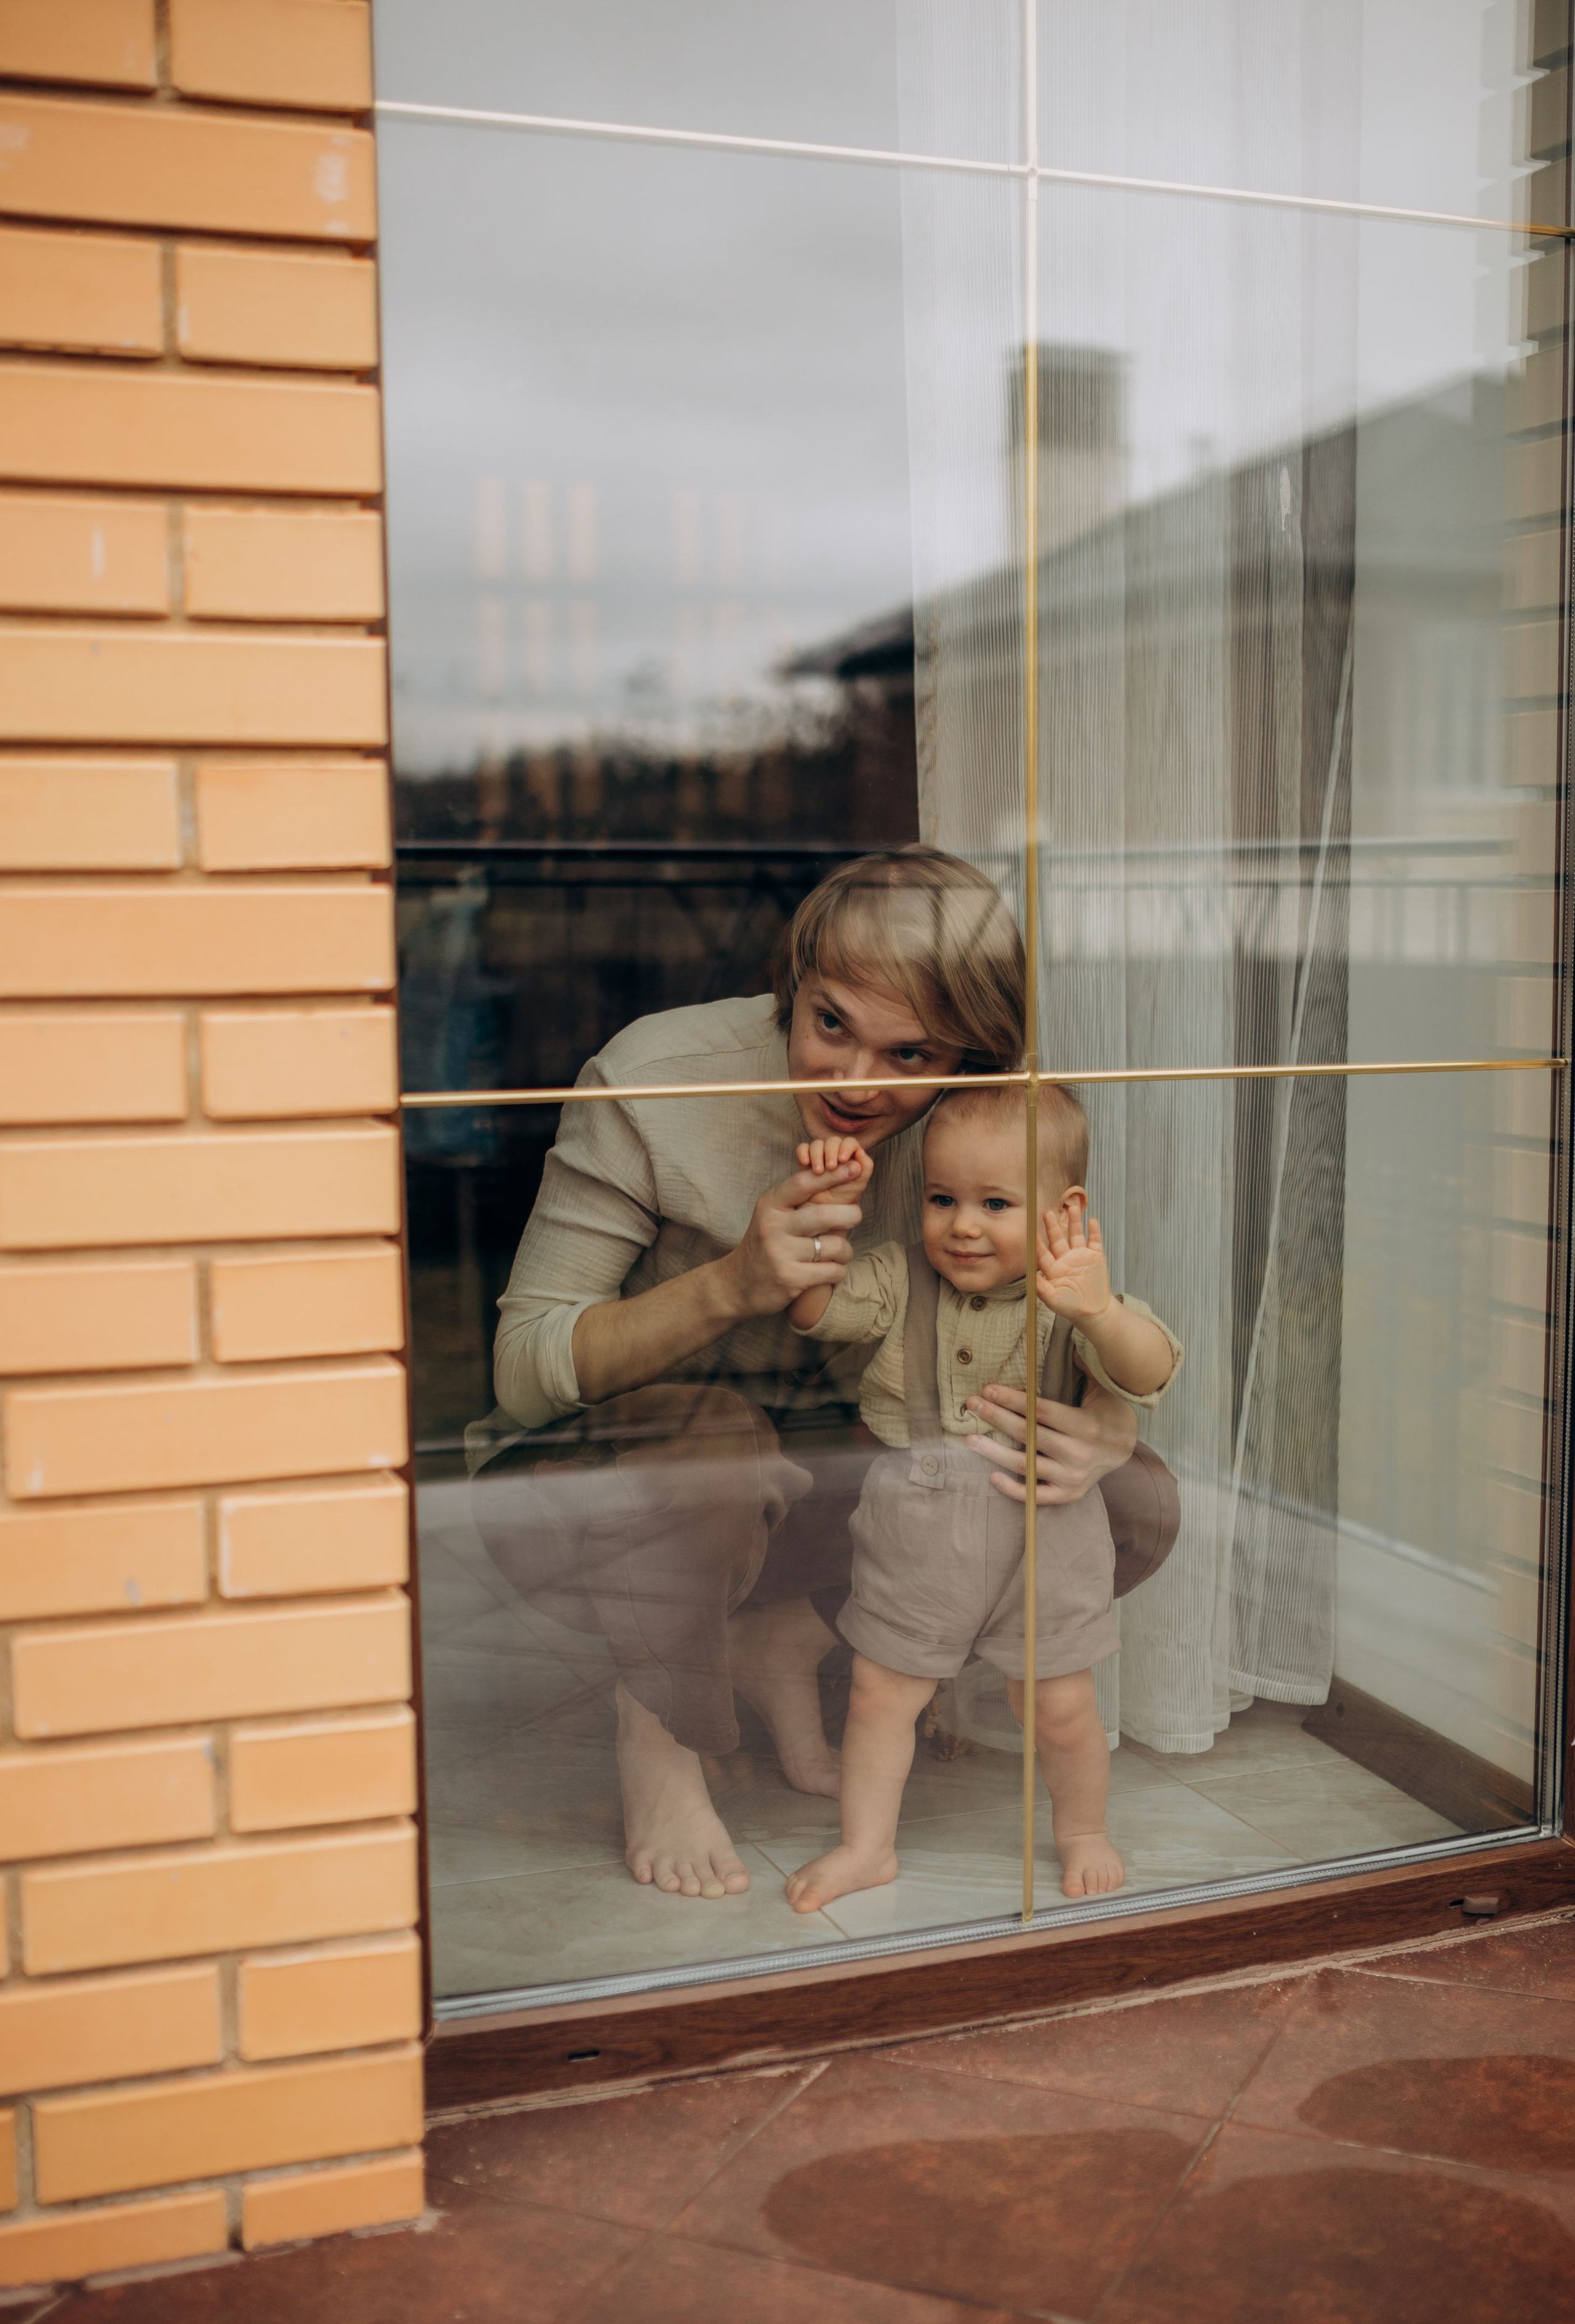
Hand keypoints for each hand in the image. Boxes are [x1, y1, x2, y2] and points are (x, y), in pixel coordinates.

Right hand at [722, 1161, 864, 1317]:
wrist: (737, 1284)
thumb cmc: (766, 1245)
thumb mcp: (773, 1217)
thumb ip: (800, 1201)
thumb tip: (842, 1178)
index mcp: (769, 1205)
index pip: (803, 1183)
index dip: (832, 1175)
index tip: (854, 1168)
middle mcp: (772, 1226)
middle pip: (824, 1215)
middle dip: (850, 1214)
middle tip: (856, 1216)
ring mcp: (780, 1253)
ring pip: (833, 1246)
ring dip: (846, 1250)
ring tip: (842, 1252)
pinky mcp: (790, 1278)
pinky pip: (832, 1271)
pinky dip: (839, 1270)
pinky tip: (833, 1269)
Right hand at [796, 1136, 873, 1204]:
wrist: (812, 1217)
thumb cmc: (836, 1206)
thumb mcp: (850, 1192)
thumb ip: (859, 1174)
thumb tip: (860, 1156)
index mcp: (850, 1161)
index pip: (851, 1144)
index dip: (848, 1147)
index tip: (842, 1159)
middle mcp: (835, 1157)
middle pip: (834, 1141)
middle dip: (832, 1150)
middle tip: (830, 1166)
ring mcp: (819, 1158)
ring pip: (818, 1144)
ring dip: (818, 1154)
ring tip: (818, 1171)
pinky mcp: (805, 1162)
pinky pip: (803, 1148)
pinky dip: (803, 1152)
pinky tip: (804, 1163)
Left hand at [963, 1379, 1136, 1505]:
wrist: (1125, 1449)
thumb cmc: (1108, 1412)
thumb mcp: (1102, 1388)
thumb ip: (1084, 1367)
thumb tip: (1067, 1342)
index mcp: (1086, 1426)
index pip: (1041, 1411)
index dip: (1012, 1400)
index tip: (987, 1389)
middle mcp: (1078, 1454)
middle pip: (1029, 1435)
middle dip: (997, 1417)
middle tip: (972, 1404)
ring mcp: (1072, 1477)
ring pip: (1026, 1467)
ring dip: (995, 1453)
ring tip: (970, 1439)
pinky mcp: (1068, 1494)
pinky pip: (1037, 1496)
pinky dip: (1013, 1489)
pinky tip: (992, 1475)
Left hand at [1036, 1206, 1111, 1325]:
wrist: (1094, 1312)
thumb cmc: (1071, 1308)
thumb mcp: (1053, 1300)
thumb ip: (1041, 1288)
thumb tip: (1030, 1276)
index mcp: (1053, 1268)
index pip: (1043, 1252)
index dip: (1038, 1242)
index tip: (1031, 1231)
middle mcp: (1065, 1259)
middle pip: (1058, 1239)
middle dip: (1053, 1226)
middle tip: (1047, 1212)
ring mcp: (1081, 1256)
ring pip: (1076, 1235)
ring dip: (1074, 1222)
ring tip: (1072, 1208)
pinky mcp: (1096, 1256)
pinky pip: (1095, 1240)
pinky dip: (1094, 1230)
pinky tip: (1092, 1221)